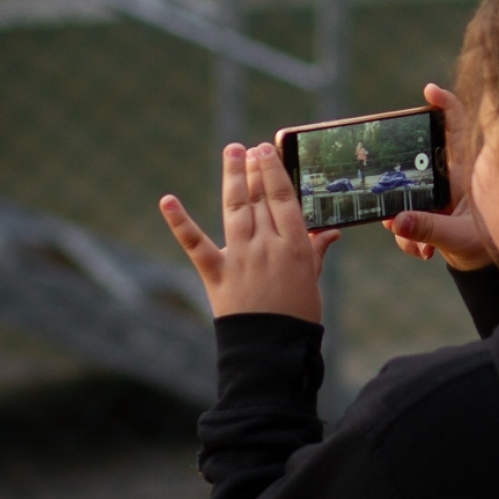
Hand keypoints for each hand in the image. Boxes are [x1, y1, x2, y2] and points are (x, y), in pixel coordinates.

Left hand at [160, 142, 338, 321]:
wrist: (270, 350)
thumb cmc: (298, 316)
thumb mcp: (313, 280)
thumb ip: (317, 252)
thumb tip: (330, 233)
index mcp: (296, 246)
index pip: (283, 198)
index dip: (274, 171)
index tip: (266, 151)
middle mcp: (267, 246)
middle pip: (259, 198)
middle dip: (253, 169)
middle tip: (247, 148)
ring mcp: (240, 257)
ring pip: (235, 208)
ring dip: (232, 178)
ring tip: (231, 152)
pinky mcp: (215, 273)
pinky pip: (195, 243)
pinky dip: (179, 221)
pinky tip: (167, 200)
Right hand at [383, 82, 492, 270]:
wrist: (484, 269)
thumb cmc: (487, 245)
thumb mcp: (461, 238)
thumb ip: (430, 229)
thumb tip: (395, 220)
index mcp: (466, 172)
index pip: (458, 128)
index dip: (446, 104)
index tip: (430, 90)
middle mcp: (448, 178)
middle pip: (416, 159)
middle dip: (399, 180)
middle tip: (393, 201)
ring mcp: (434, 194)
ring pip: (403, 195)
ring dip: (404, 222)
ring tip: (421, 245)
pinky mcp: (424, 212)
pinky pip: (404, 219)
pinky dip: (409, 238)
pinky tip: (424, 253)